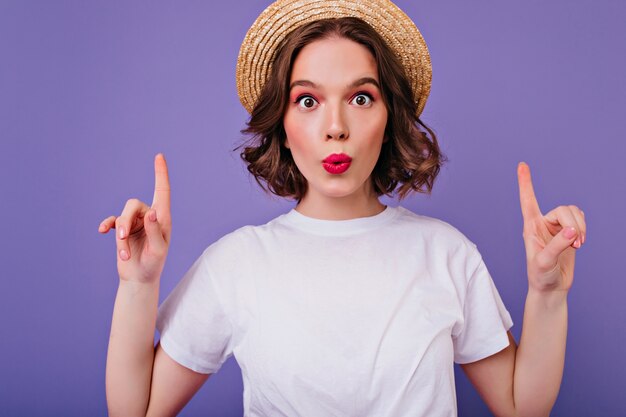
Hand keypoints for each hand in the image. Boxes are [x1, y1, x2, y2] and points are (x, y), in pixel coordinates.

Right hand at [98, 154, 171, 282]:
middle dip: (125, 221)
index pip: (162, 191)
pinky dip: (108, 226)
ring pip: (122, 215)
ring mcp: (135, 222)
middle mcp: (149, 217)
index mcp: (162, 218)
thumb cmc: (154, 265)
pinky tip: (102, 231)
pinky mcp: (123, 230)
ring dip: (120, 234)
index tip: (159, 156)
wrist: (140, 279)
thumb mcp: (158, 250)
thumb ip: (155, 231)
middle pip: (133, 204)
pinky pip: (112, 221)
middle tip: (122, 239)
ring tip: (123, 253)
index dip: (160, 174)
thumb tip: (151, 212)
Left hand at [517, 162, 585, 292]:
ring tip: (579, 244)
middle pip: (563, 210)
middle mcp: (542, 223)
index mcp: (530, 226)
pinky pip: (580, 219)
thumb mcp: (544, 262)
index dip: (525, 182)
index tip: (522, 164)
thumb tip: (572, 230)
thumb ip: (557, 245)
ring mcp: (556, 227)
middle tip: (577, 242)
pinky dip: (584, 228)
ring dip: (581, 226)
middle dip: (574, 224)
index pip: (527, 201)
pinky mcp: (569, 232)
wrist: (551, 288)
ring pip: (573, 212)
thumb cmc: (540, 276)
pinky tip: (579, 240)